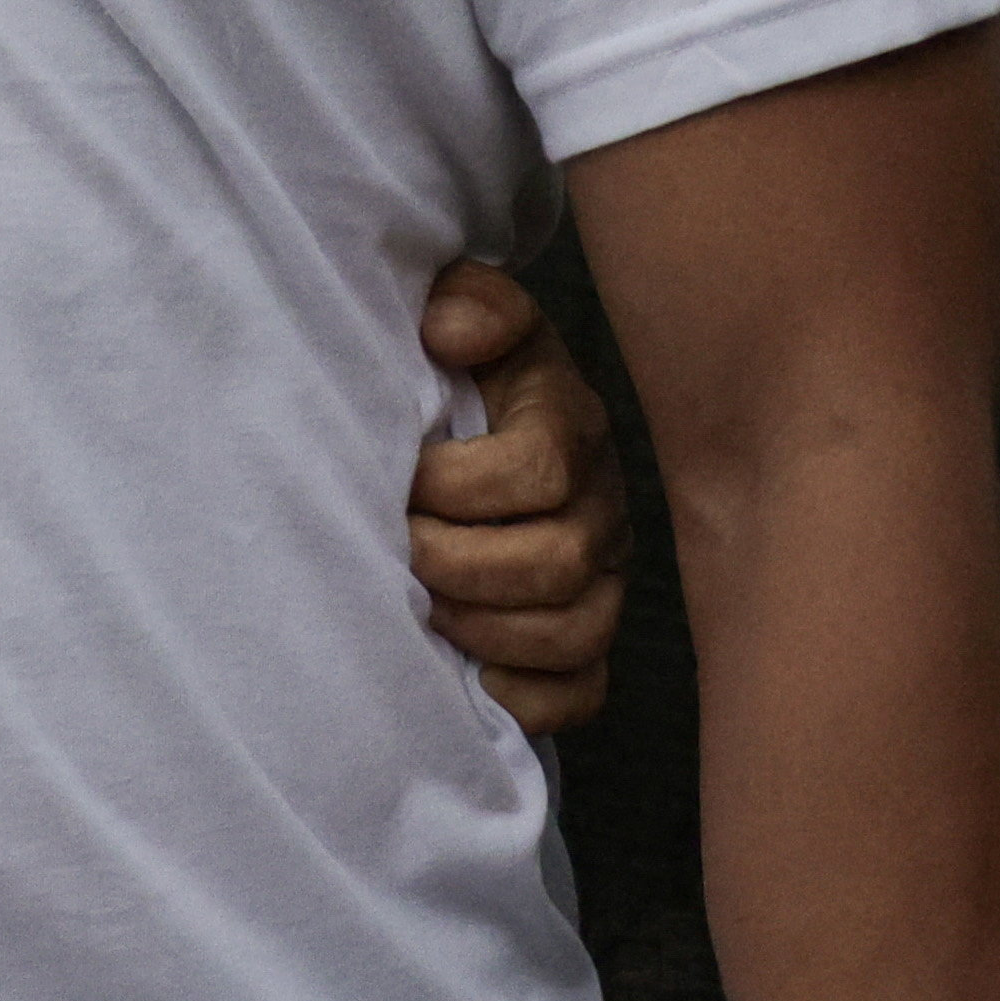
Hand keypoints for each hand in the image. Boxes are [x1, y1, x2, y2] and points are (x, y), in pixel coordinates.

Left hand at [414, 258, 631, 734]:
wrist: (472, 414)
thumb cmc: (454, 368)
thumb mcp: (463, 311)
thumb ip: (469, 304)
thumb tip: (449, 332)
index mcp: (569, 424)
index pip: (539, 469)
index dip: (458, 486)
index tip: (401, 482)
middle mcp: (598, 506)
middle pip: (557, 561)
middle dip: (460, 564)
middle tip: (399, 553)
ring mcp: (601, 578)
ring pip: (573, 631)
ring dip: (486, 630)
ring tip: (423, 608)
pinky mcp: (585, 635)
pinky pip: (582, 690)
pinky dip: (529, 696)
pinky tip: (473, 677)